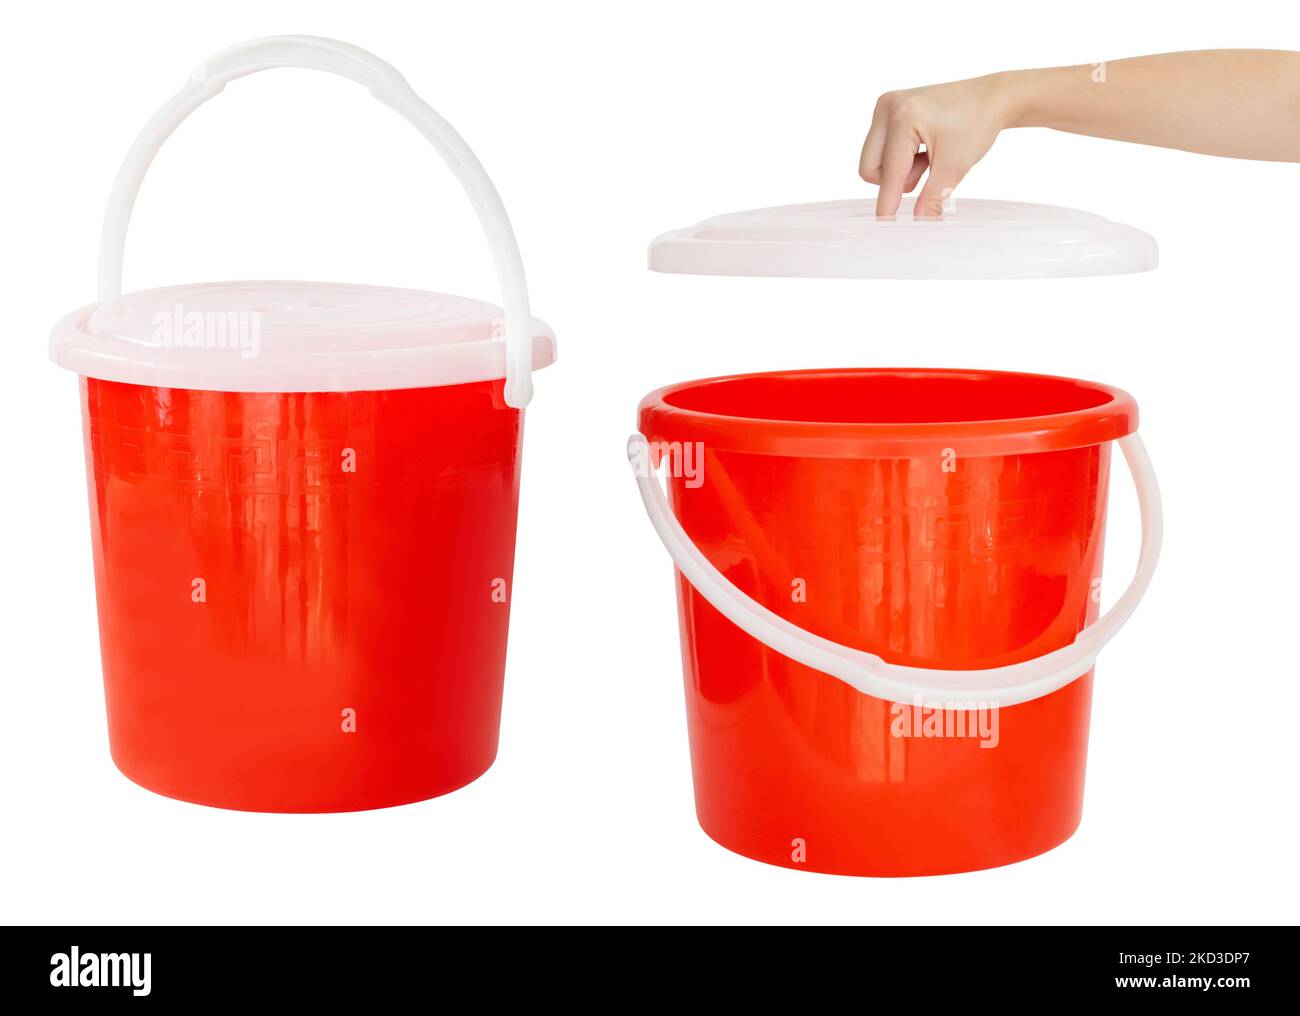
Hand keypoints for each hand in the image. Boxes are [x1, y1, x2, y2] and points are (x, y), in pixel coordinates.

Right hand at [859, 73, 1013, 217]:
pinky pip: (880, 148)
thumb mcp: (956, 166)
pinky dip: (900, 157)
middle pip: (869, 168)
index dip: (887, 202)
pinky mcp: (888, 108)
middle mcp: (888, 107)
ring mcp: (886, 106)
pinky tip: (923, 147)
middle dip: (894, 181)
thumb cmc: (977, 123)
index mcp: (904, 117)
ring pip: (873, 160)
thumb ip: (934, 198)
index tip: (883, 225)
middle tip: (927, 170)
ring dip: (898, 169)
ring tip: (928, 156)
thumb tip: (920, 224)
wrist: (991, 98)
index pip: (889, 173)